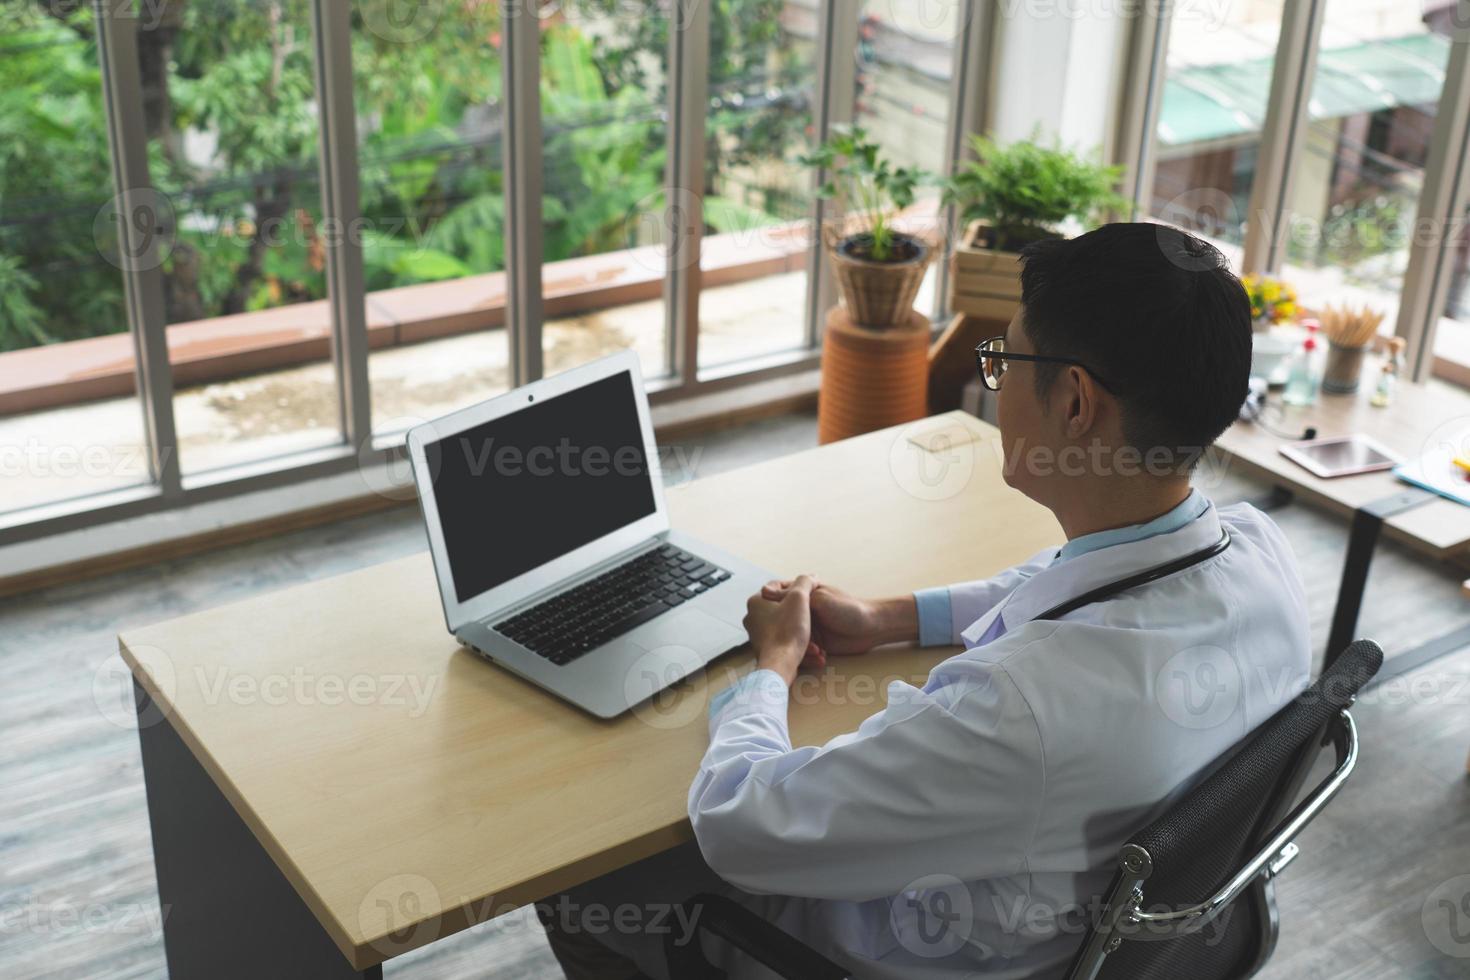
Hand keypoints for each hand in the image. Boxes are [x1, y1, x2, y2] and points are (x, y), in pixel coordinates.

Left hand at [743, 574, 817, 686]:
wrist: (780, 664)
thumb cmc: (787, 631)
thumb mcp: (799, 598)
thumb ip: (805, 582)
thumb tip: (811, 576)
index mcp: (756, 601)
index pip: (778, 585)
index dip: (798, 588)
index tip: (811, 595)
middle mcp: (753, 617)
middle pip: (784, 607)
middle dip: (803, 614)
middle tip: (814, 618)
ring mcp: (758, 634)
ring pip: (786, 626)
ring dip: (804, 633)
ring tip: (818, 642)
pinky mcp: (765, 649)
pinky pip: (785, 642)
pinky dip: (799, 645)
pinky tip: (814, 652)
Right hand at [760, 580, 919, 668]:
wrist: (870, 629)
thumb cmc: (847, 609)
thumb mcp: (819, 599)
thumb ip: (793, 596)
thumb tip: (763, 591)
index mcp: (803, 593)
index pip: (777, 596)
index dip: (770, 606)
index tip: (767, 616)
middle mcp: (802, 610)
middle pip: (781, 620)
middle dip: (785, 631)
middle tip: (787, 639)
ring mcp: (808, 627)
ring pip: (790, 638)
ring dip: (799, 645)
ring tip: (814, 649)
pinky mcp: (814, 643)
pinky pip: (801, 650)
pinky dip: (807, 654)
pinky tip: (818, 655)